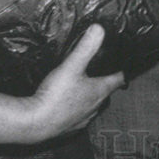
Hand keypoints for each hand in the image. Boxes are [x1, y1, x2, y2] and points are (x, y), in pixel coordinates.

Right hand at [22, 24, 123, 142]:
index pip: (118, 80)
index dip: (122, 72)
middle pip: (105, 94)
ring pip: (92, 107)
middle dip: (105, 84)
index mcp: (99, 91)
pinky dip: (75, 111)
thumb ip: (85, 48)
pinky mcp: (69, 128)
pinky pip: (77, 118)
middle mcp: (94, 107)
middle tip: (102, 75)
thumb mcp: (71, 66)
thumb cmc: (55, 97)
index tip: (124, 67)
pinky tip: (66, 106)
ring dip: (90, 98)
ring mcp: (82, 120)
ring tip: (84, 89)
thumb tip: (99, 29)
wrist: (34, 124)